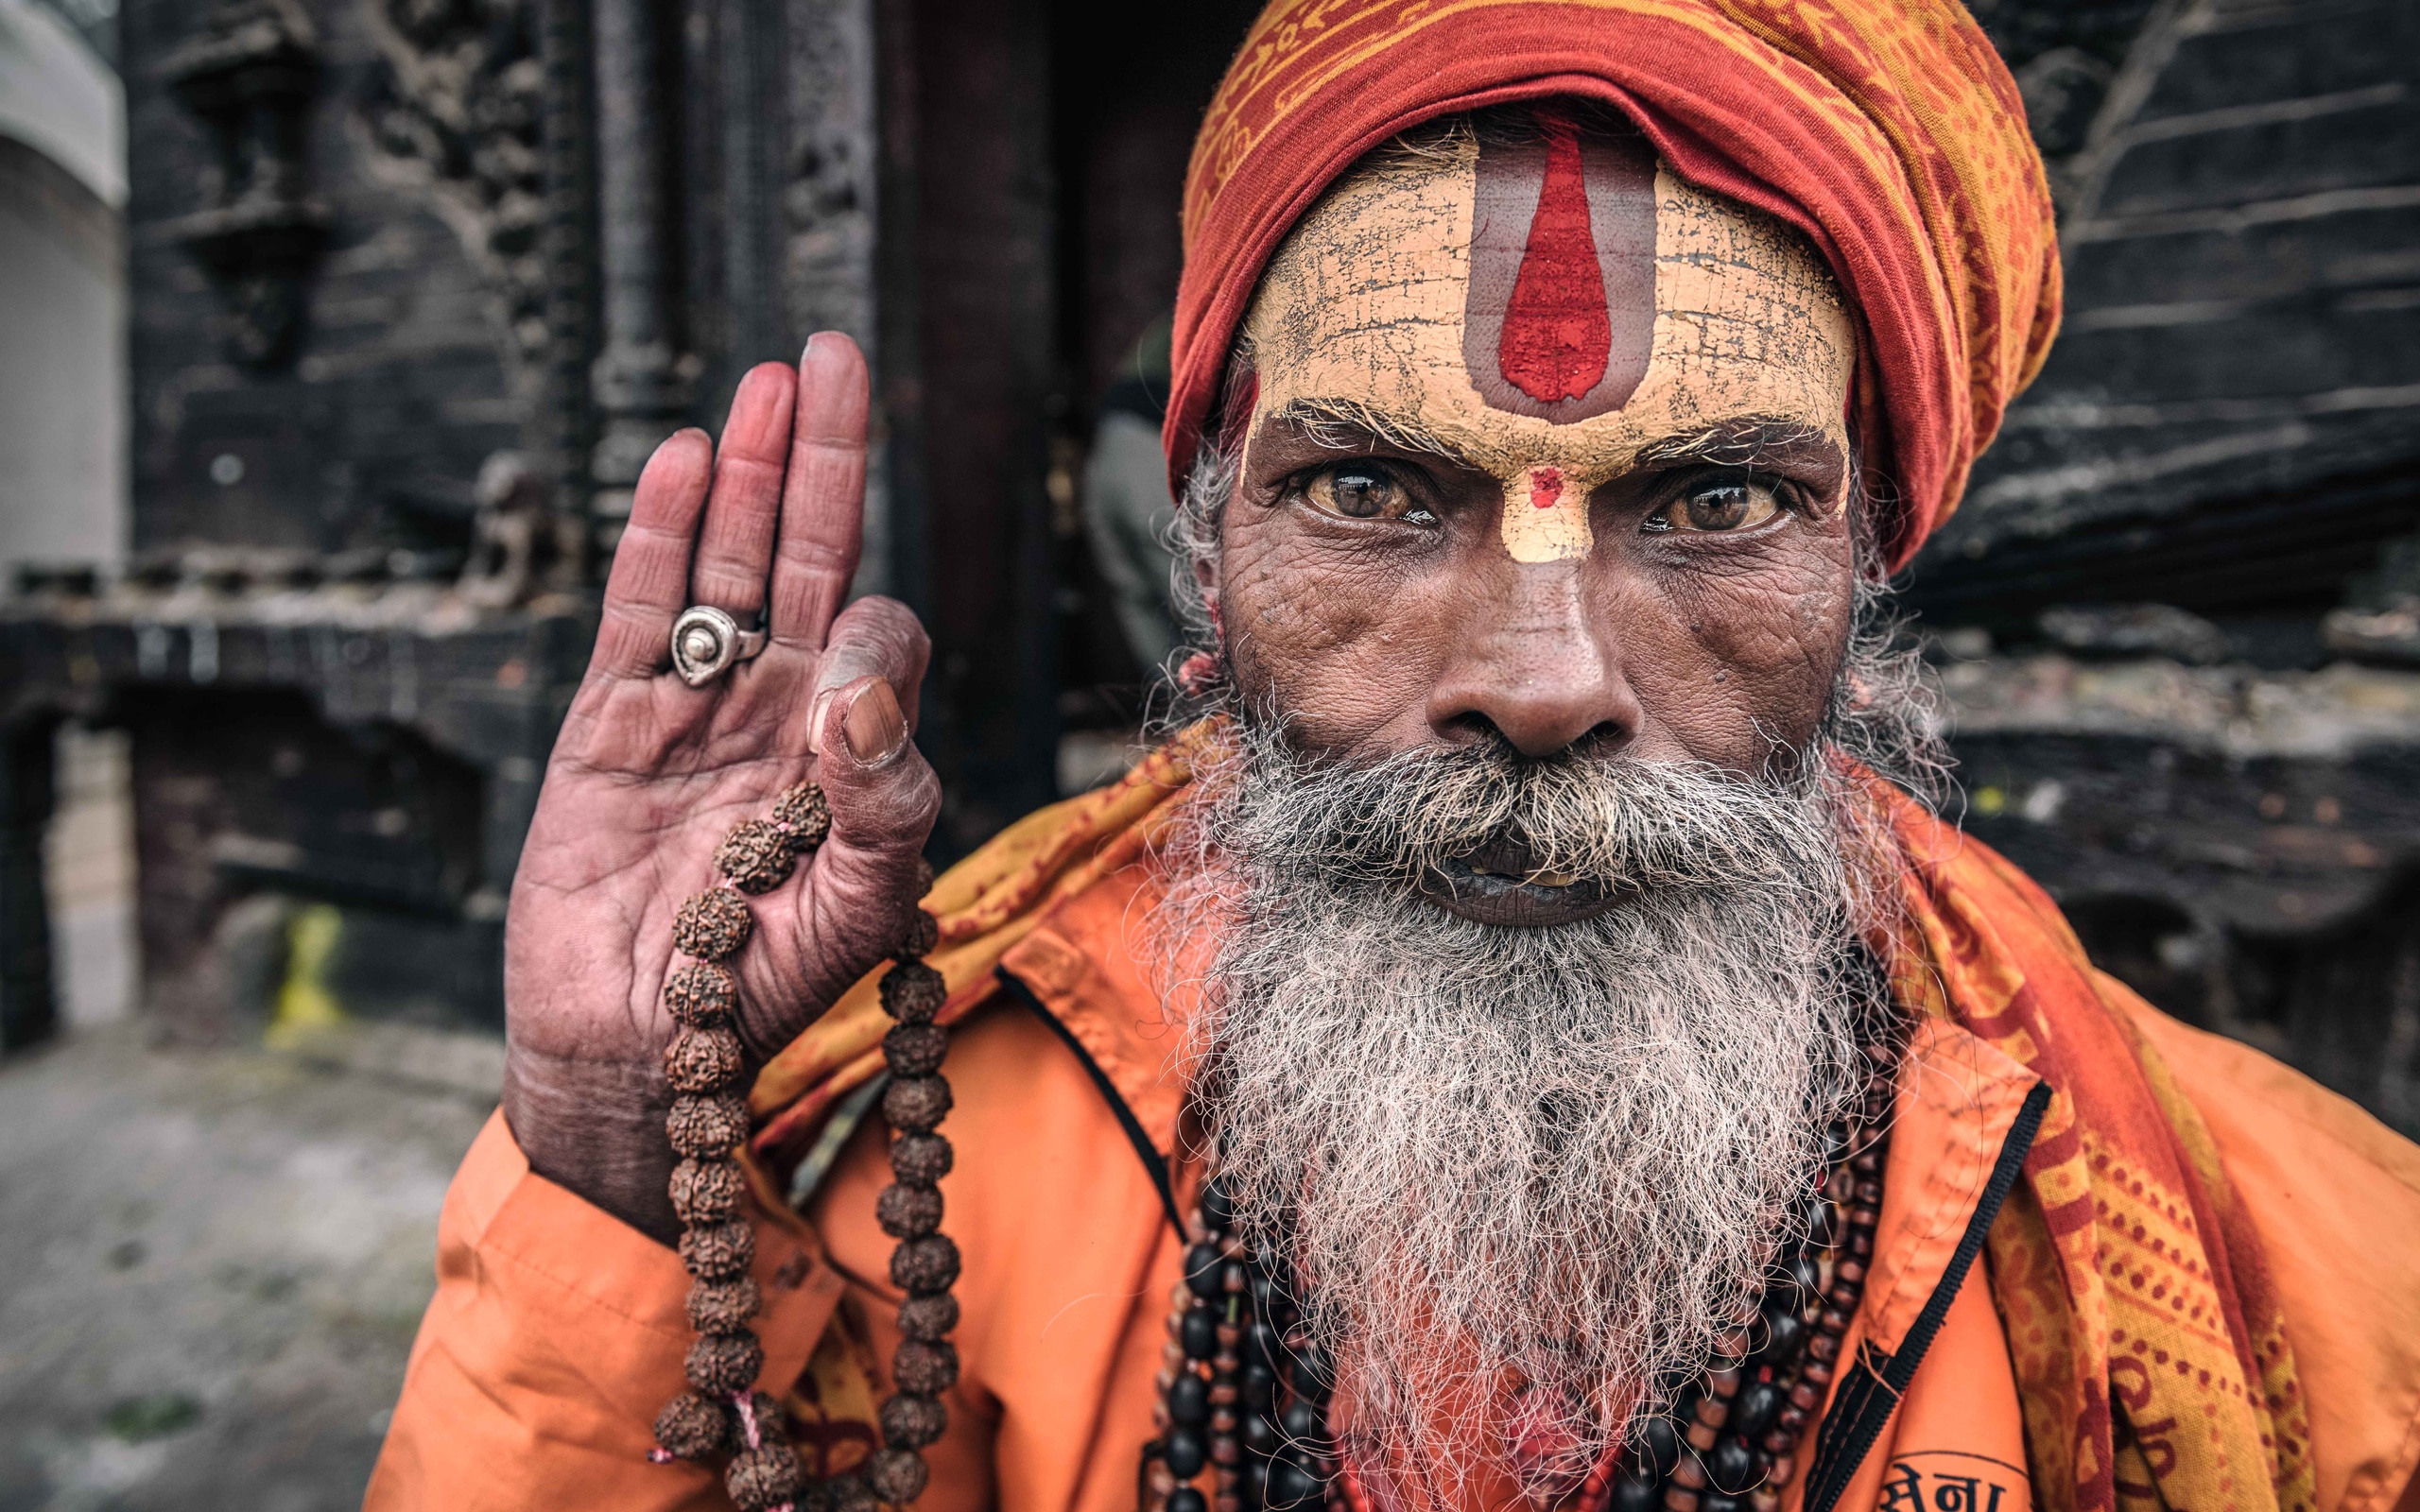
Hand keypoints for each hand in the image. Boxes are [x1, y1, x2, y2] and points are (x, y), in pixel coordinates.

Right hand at [500, 334, 940, 1241]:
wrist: (638, 1054)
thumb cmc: (763, 992)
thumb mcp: (862, 908)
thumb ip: (886, 800)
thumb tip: (860, 683)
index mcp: (851, 752)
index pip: (881, 640)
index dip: (876, 631)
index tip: (845, 677)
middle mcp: (778, 713)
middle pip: (805, 556)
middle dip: (822, 459)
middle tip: (834, 355)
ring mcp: (693, 709)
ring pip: (723, 564)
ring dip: (746, 472)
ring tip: (770, 380)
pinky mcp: (611, 723)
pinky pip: (642, 610)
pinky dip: (659, 534)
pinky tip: (682, 455)